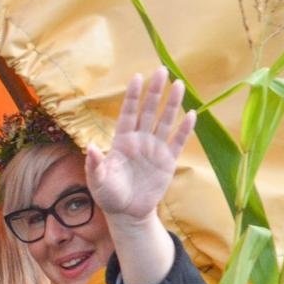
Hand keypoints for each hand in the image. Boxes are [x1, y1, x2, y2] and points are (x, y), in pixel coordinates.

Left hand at [85, 68, 195, 224]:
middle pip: (148, 111)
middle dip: (155, 92)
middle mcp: (140, 141)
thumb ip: (95, 164)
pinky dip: (185, 129)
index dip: (133, 96)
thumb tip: (91, 147)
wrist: (126, 212)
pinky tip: (191, 114)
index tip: (137, 77)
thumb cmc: (108, 194)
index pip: (128, 114)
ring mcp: (155, 149)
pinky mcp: (168, 161)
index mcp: (122, 141)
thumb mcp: (97, 180)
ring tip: (179, 84)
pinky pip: (178, 142)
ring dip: (172, 104)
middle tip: (162, 71)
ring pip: (165, 121)